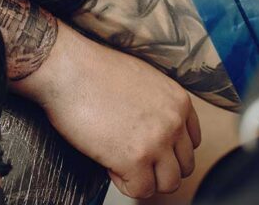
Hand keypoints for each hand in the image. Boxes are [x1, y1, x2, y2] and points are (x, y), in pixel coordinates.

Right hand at [19, 31, 201, 198]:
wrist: (67, 69)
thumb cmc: (91, 70)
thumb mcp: (140, 79)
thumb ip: (156, 105)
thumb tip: (150, 126)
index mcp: (178, 101)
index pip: (191, 143)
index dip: (166, 149)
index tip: (146, 146)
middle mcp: (174, 122)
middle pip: (183, 166)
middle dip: (157, 166)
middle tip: (131, 157)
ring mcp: (156, 142)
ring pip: (168, 183)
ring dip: (144, 178)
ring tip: (119, 162)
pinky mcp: (134, 159)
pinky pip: (141, 190)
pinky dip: (123, 183)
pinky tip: (108, 165)